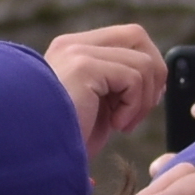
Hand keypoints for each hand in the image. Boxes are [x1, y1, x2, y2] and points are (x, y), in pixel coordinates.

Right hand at [48, 22, 168, 151]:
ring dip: (142, 100)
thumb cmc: (65, 143)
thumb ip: (118, 85)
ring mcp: (76, 52)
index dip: (147, 67)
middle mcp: (71, 45)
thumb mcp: (96, 107)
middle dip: (154, 74)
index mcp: (72, 51)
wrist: (36, 159)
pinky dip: (133, 107)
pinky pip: (134, 78)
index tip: (144, 102)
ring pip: (142, 61)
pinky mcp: (83, 67)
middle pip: (137, 36)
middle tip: (139, 111)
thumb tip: (158, 79)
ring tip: (121, 124)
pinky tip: (114, 125)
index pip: (126, 37)